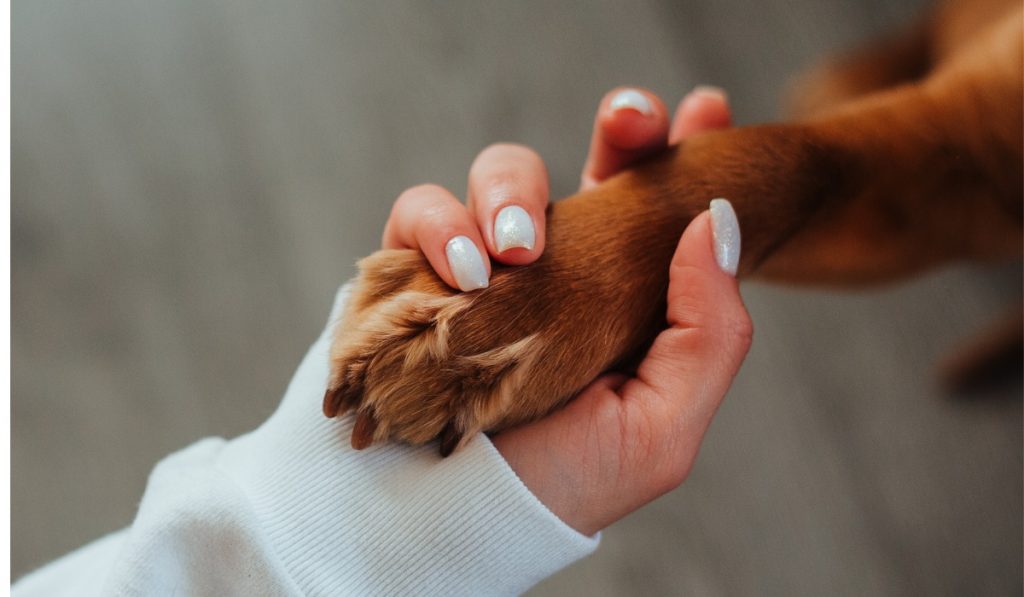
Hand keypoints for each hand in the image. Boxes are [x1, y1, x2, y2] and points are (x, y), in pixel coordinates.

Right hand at [382, 86, 749, 534]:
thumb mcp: (659, 429)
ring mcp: (485, 265)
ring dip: (510, 189)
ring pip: (501, 173)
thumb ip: (707, 333)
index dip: (682, 152)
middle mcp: (557, 271)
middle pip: (591, 165)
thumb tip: (717, 221)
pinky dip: (437, 227)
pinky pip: (420, 211)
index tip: (707, 110)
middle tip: (631, 119)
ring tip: (512, 251)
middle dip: (620, 129)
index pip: (659, 209)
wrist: (445, 523)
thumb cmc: (557, 483)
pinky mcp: (415, 270)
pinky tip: (462, 272)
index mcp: (621, 297)